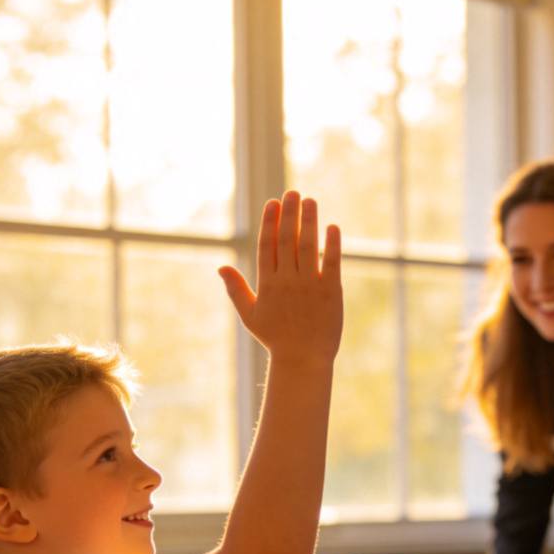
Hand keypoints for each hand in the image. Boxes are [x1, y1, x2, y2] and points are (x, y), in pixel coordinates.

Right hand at [218, 191, 341, 364]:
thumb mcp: (250, 316)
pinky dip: (332, 244)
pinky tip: (332, 226)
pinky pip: (331, 263)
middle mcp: (287, 282)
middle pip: (287, 240)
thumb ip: (236, 290)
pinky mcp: (331, 292)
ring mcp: (309, 286)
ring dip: (309, 221)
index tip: (273, 202)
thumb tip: (221, 267)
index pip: (267, 246)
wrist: (303, 360)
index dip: (270, 222)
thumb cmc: (276, 338)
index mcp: (268, 285)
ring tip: (310, 201)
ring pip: (307, 247)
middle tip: (292, 193)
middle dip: (289, 214)